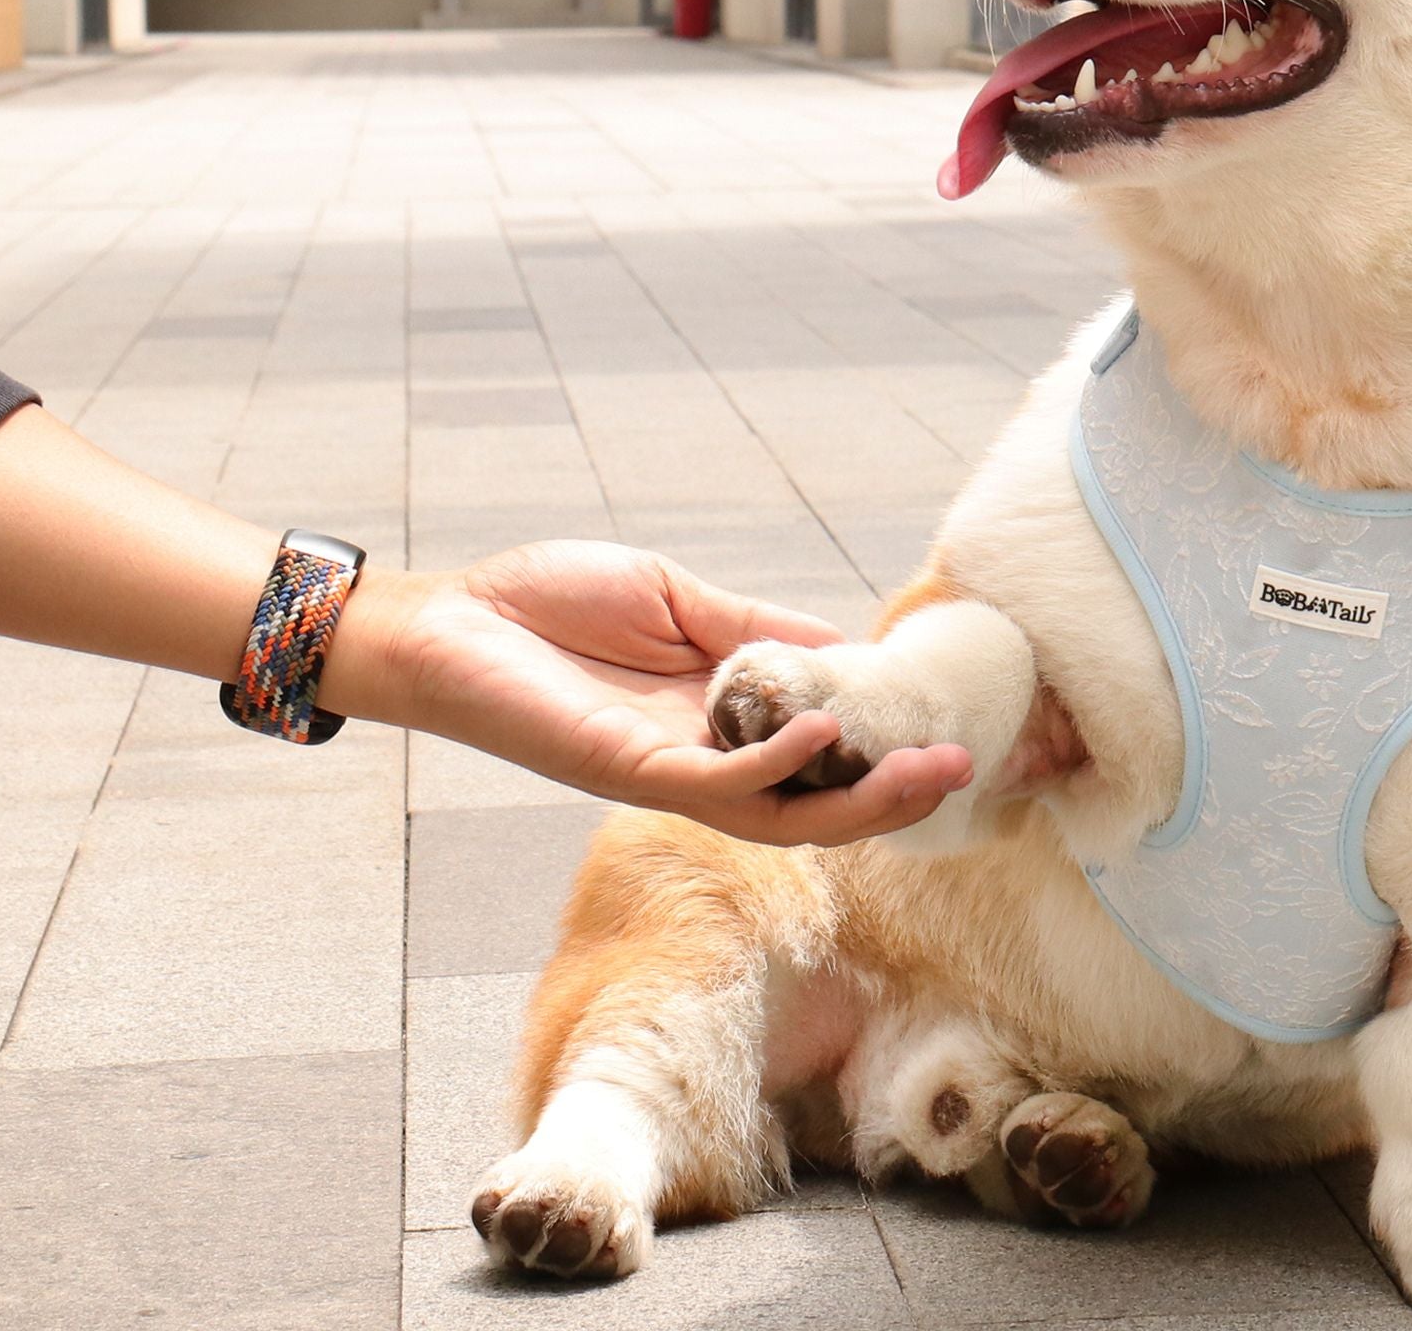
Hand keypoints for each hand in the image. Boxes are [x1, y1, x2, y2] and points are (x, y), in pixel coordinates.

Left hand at [324, 540, 973, 844]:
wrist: (450, 620)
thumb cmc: (550, 604)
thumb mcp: (677, 599)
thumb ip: (755, 629)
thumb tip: (846, 643)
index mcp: (718, 717)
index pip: (818, 748)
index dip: (882, 740)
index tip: (944, 717)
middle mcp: (703, 759)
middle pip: (816, 801)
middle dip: (893, 794)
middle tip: (961, 768)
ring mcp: (669, 772)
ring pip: (783, 814)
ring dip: (859, 799)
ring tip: (928, 768)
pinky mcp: (628, 771)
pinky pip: (719, 785)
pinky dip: (779, 763)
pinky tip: (827, 730)